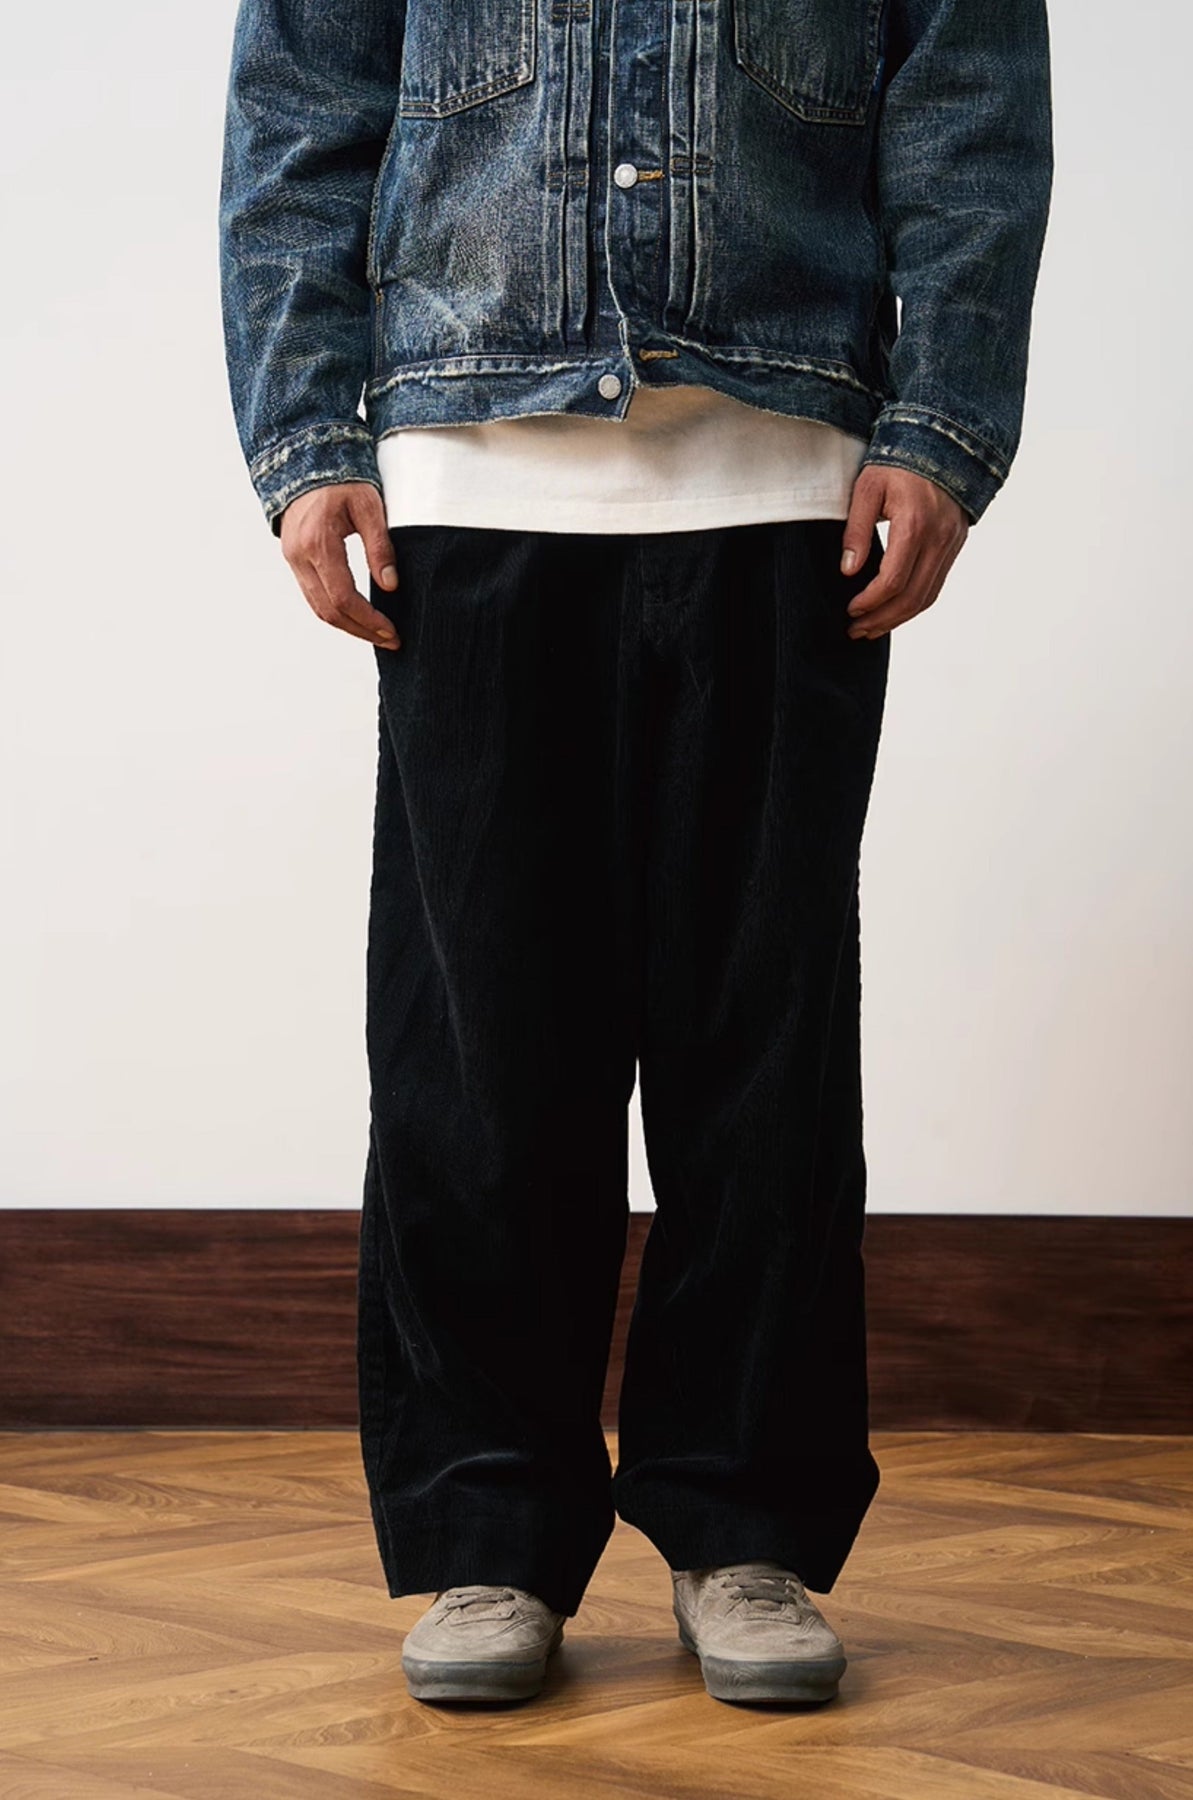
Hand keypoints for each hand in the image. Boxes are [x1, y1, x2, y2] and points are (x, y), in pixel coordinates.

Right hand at [278, 481, 401, 649]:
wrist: (306, 463)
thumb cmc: (341, 480)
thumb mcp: (368, 506)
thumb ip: (380, 546)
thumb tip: (390, 585)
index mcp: (318, 543)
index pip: (343, 597)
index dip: (368, 620)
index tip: (392, 631)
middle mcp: (299, 556)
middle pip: (329, 611)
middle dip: (361, 630)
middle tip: (390, 640)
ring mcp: (293, 560)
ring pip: (318, 608)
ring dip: (348, 626)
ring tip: (378, 634)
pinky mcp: (294, 560)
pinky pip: (313, 596)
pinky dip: (336, 612)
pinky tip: (358, 617)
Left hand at [838, 465, 968, 639]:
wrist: (943, 442)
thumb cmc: (898, 462)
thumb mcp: (867, 488)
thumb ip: (857, 530)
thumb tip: (848, 570)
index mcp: (915, 524)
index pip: (893, 580)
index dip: (870, 602)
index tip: (850, 611)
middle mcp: (939, 538)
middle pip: (912, 597)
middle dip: (882, 619)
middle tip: (856, 630)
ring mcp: (951, 543)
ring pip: (928, 596)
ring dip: (899, 618)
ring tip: (872, 628)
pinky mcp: (955, 544)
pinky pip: (937, 584)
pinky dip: (915, 603)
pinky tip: (894, 610)